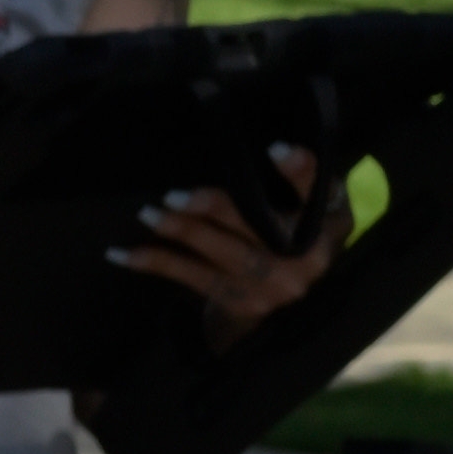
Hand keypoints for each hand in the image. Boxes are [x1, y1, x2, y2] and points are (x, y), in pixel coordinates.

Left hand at [122, 146, 333, 333]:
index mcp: (329, 224)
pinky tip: (122, 253)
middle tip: (176, 194)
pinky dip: (156, 263)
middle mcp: (309, 258)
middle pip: (261, 226)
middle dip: (217, 209)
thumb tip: (275, 148)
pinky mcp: (242, 302)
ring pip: (223, 253)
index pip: (318, 192)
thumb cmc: (290, 235)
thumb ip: (301, 179)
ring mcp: (275, 284)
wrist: (281, 305)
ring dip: (182, 232)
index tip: (274, 150)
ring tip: (149, 213)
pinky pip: (193, 278)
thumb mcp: (309, 207)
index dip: (300, 172)